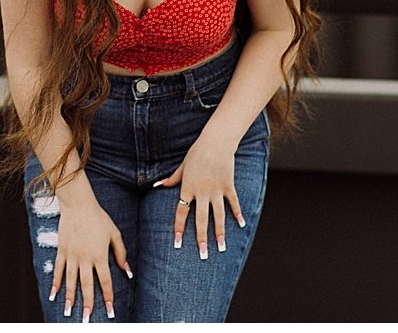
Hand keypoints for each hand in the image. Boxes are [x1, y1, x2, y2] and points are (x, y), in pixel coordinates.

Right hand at [50, 191, 131, 321]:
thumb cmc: (98, 218)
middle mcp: (85, 258)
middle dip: (87, 304)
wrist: (77, 204)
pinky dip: (55, 283)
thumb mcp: (114, 233)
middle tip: (86, 319)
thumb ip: (120, 253)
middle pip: (86, 285)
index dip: (107, 296)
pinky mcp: (62, 250)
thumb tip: (127, 271)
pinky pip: (58, 270)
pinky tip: (53, 294)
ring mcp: (71, 254)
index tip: (109, 310)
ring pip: (70, 281)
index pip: (105, 281)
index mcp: (99, 255)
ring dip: (69, 298)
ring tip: (68, 312)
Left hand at [152, 136, 244, 259]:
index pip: (181, 213)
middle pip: (201, 220)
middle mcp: (202, 192)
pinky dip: (237, 213)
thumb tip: (156, 186)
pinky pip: (233, 202)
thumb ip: (171, 179)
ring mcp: (217, 190)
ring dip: (220, 233)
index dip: (179, 228)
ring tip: (221, 248)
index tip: (178, 243)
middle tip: (202, 256)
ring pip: (219, 216)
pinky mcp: (228, 186)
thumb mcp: (182, 167)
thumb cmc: (196, 154)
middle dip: (201, 239)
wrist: (215, 142)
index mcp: (188, 189)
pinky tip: (241, 224)